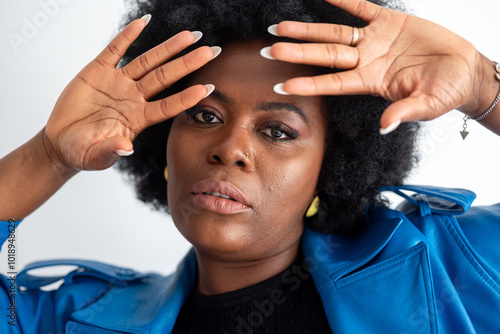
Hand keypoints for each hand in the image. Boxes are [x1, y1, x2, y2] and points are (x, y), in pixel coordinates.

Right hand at [44, 16, 216, 170]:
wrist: (62, 141)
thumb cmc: (83, 151)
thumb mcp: (96, 156)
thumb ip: (112, 151)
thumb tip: (126, 148)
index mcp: (138, 119)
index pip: (168, 106)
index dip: (186, 98)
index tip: (207, 88)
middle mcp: (134, 98)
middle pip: (165, 77)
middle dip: (187, 64)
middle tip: (211, 51)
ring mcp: (118, 82)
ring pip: (147, 61)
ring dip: (168, 48)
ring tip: (189, 35)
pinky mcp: (98, 71)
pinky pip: (115, 49)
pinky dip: (128, 35)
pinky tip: (144, 22)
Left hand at [265, 0, 485, 131]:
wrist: (463, 70)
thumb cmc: (445, 92)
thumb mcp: (427, 105)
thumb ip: (404, 112)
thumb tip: (384, 127)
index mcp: (371, 82)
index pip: (332, 84)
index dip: (308, 84)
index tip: (282, 86)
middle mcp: (365, 61)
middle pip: (324, 56)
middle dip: (297, 53)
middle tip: (269, 51)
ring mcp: (374, 41)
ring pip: (334, 34)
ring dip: (307, 30)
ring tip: (280, 26)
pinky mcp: (388, 21)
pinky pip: (361, 7)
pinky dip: (344, 0)